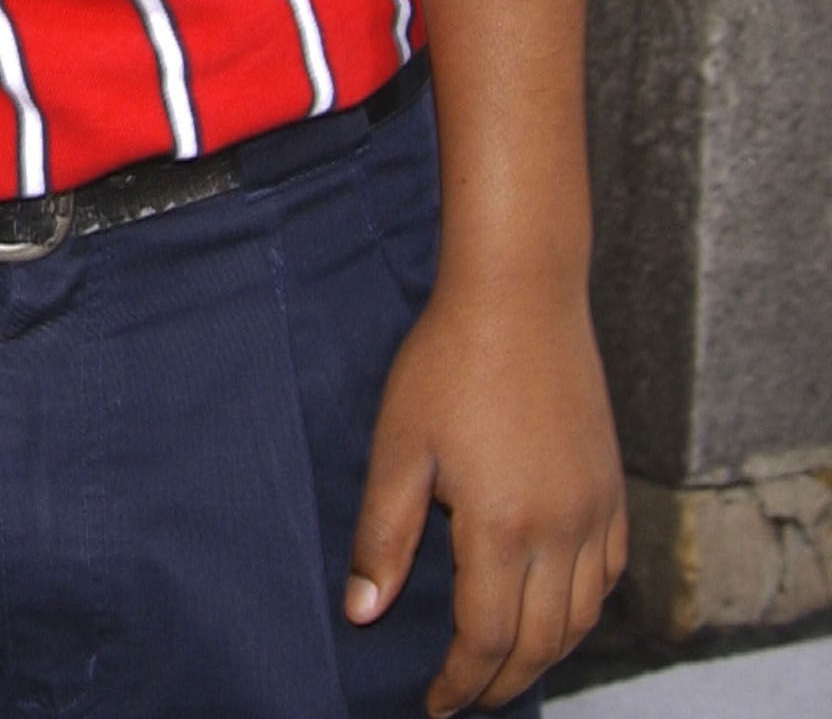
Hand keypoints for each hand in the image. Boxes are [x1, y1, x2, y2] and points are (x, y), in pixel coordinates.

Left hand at [346, 270, 625, 711]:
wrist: (520, 298)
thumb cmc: (446, 364)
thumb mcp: (398, 447)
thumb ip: (382, 536)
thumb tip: (363, 613)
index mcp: (501, 528)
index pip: (485, 638)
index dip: (460, 681)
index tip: (434, 704)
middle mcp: (561, 533)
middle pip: (539, 642)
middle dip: (501, 681)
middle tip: (467, 696)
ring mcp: (595, 512)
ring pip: (580, 618)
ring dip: (544, 655)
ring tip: (505, 668)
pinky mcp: (613, 489)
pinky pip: (608, 575)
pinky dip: (583, 610)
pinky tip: (557, 610)